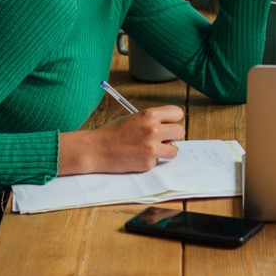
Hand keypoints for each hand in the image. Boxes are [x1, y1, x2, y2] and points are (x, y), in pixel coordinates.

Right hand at [58, 105, 184, 174]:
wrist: (96, 149)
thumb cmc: (113, 132)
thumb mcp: (133, 118)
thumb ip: (152, 120)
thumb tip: (169, 126)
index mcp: (149, 115)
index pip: (177, 113)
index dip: (173, 119)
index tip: (169, 123)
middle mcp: (153, 130)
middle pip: (180, 131)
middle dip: (172, 135)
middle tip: (162, 138)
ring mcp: (152, 147)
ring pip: (175, 149)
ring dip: (166, 150)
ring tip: (151, 148)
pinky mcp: (148, 162)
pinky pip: (159, 160)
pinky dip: (152, 160)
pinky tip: (138, 156)